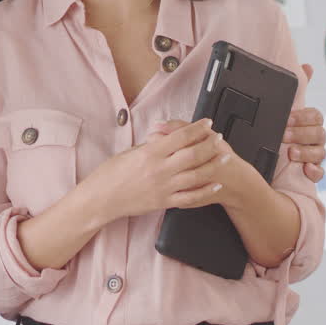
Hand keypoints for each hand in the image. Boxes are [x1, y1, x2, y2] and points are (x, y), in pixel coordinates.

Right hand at [81, 119, 224, 220]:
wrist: (101, 199)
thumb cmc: (110, 174)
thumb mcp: (129, 152)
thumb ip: (151, 145)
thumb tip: (167, 137)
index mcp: (149, 153)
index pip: (180, 137)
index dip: (197, 128)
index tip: (207, 122)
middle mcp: (159, 170)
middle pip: (193, 154)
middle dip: (210, 144)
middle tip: (219, 137)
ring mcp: (163, 187)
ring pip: (196, 176)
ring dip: (213, 165)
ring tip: (224, 157)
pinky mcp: (164, 202)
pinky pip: (190, 197)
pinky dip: (205, 191)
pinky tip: (214, 184)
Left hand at [285, 64, 325, 182]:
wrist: (267, 156)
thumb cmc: (279, 130)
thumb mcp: (283, 109)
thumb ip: (297, 89)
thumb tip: (308, 67)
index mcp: (309, 122)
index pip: (316, 116)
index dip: (303, 118)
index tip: (287, 119)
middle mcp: (314, 138)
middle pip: (319, 134)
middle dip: (301, 134)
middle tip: (284, 135)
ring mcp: (314, 155)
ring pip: (321, 153)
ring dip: (306, 152)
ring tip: (291, 153)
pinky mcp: (311, 172)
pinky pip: (321, 173)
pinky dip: (315, 172)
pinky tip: (306, 170)